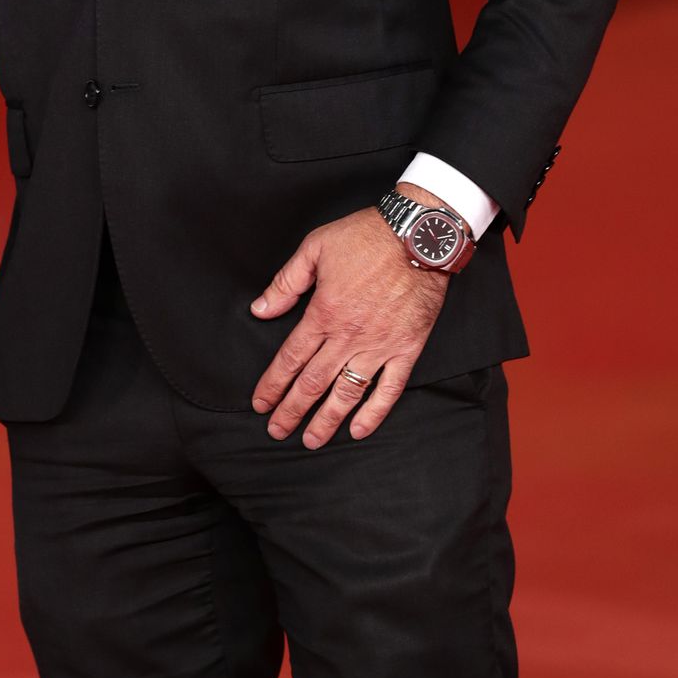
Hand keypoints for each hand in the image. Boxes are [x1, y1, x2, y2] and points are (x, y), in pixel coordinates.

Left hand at [250, 197, 447, 446]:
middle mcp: (349, 336)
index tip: (260, 404)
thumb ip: (286, 283)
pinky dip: (374, 413)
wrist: (418, 237)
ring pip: (347, 393)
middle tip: (276, 431)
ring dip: (327, 420)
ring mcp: (379, 346)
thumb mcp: (315, 248)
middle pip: (314, 383)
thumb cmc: (365, 237)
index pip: (291, 358)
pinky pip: (389, 389)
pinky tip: (359, 430)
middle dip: (292, 411)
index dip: (273, 384)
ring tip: (312, 441)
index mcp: (324, 313)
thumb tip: (260, 309)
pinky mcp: (407, 348)